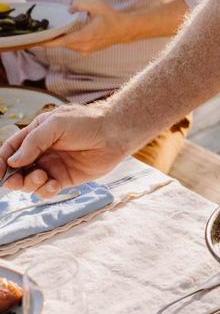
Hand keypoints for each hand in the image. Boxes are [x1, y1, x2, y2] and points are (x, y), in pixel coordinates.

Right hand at [0, 103, 129, 196]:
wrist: (114, 133)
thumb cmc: (86, 122)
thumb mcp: (55, 124)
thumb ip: (33, 142)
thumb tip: (13, 162)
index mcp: (36, 134)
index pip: (11, 150)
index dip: (1, 162)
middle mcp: (42, 151)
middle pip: (16, 170)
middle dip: (13, 178)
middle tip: (16, 181)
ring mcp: (53, 166)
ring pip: (30, 182)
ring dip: (30, 184)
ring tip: (42, 177)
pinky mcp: (65, 179)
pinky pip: (47, 190)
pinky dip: (46, 191)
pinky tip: (54, 184)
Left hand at [46, 0, 129, 53]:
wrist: (123, 29)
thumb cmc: (111, 17)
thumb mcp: (96, 5)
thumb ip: (80, 4)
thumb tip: (69, 9)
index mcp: (84, 36)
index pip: (61, 41)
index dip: (48, 42)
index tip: (36, 41)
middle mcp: (83, 46)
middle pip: (62, 44)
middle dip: (52, 39)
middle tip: (41, 33)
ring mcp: (86, 50)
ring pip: (67, 45)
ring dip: (61, 39)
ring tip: (53, 31)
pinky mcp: (87, 51)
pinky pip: (73, 46)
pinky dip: (68, 41)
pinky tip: (67, 33)